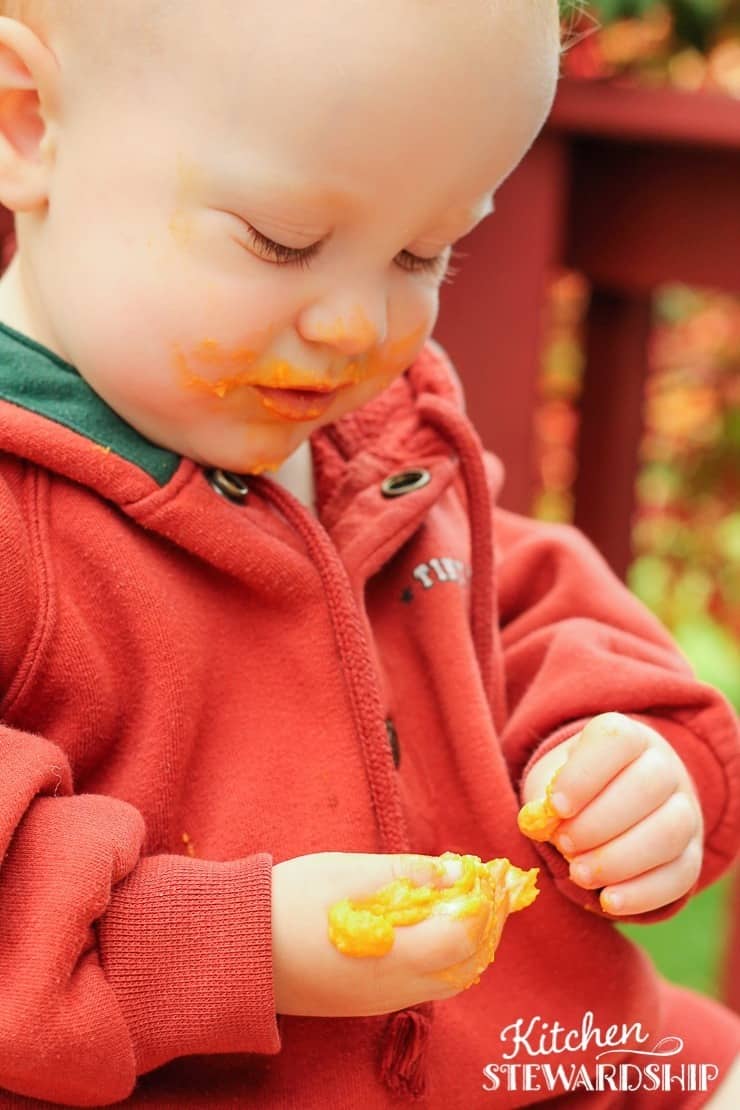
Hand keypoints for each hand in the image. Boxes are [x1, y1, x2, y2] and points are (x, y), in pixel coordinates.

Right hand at [271, 852, 495, 1016]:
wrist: (235, 950)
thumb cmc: (288, 904)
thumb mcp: (346, 872)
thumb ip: (404, 872)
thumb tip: (452, 870)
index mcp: (395, 956)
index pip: (466, 938)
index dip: (482, 904)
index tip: (484, 873)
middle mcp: (394, 988)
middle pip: (464, 965)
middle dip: (480, 925)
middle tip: (479, 886)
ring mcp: (377, 1001)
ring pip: (444, 979)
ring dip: (460, 943)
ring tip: (454, 901)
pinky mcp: (361, 1003)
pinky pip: (418, 984)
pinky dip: (435, 956)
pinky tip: (422, 925)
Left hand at [520, 712, 703, 915]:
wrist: (610, 805)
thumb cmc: (572, 790)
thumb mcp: (551, 781)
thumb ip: (544, 796)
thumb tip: (542, 822)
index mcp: (627, 738)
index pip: (616, 741)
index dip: (585, 775)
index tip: (556, 807)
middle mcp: (664, 767)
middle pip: (648, 786)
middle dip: (599, 822)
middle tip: (564, 845)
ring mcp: (685, 810)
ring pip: (669, 832)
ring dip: (620, 858)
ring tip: (578, 874)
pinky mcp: (691, 854)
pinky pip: (679, 875)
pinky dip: (642, 892)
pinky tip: (608, 901)